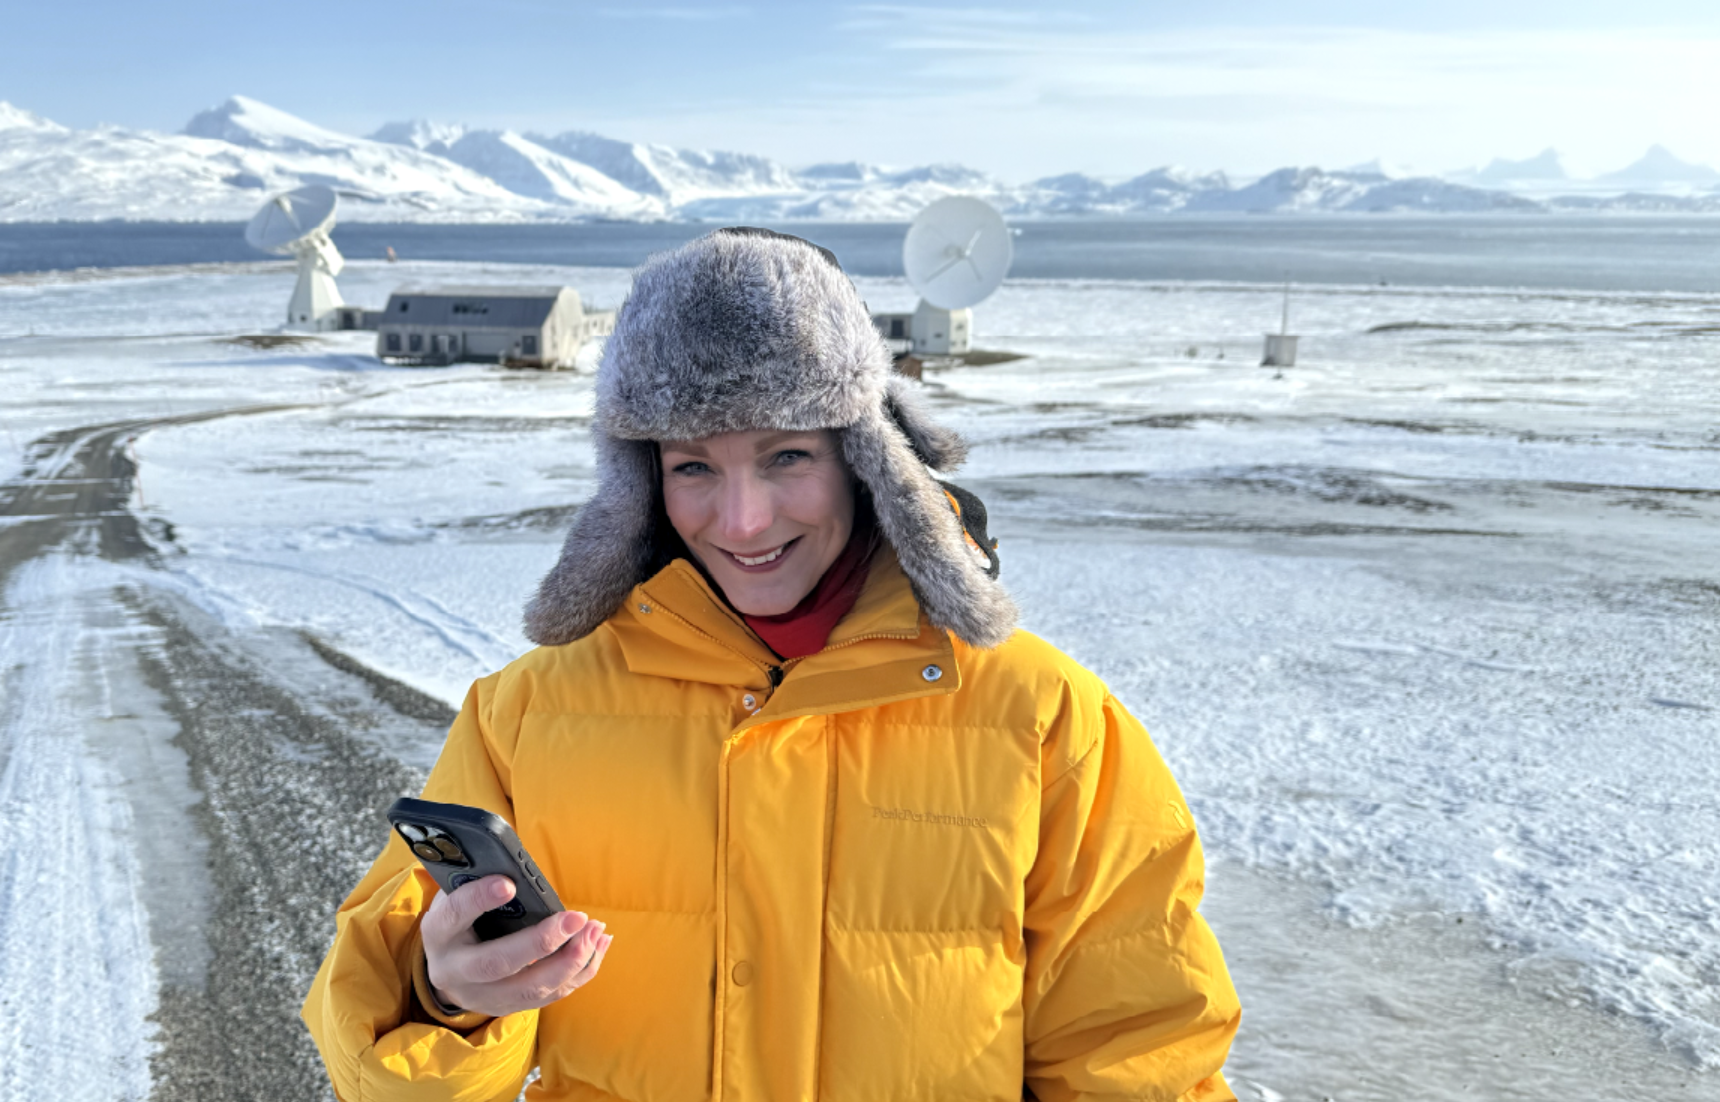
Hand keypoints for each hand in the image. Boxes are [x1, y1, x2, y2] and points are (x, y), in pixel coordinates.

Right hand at [421, 874, 612, 1018]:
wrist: (449, 968)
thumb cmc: (462, 919)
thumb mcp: (457, 894)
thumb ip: (478, 879)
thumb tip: (513, 864)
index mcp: (439, 933)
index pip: (456, 914)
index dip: (480, 899)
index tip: (510, 884)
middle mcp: (456, 971)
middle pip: (497, 963)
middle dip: (541, 942)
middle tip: (577, 918)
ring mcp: (483, 996)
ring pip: (530, 990)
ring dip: (570, 961)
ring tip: (595, 931)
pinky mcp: (510, 1007)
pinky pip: (550, 995)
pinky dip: (580, 971)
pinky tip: (599, 944)